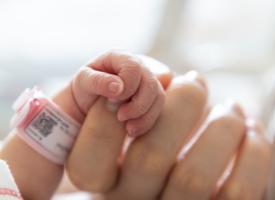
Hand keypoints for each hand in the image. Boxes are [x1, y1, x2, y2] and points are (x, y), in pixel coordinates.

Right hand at [66, 71, 271, 199]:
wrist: (190, 188)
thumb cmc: (153, 147)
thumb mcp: (130, 134)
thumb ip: (134, 108)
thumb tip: (165, 77)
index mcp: (105, 186)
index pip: (88, 159)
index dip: (106, 117)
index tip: (135, 86)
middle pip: (149, 158)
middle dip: (179, 105)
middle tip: (194, 80)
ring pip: (193, 176)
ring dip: (221, 125)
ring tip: (230, 107)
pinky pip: (237, 190)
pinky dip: (254, 150)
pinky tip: (250, 131)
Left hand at [71, 51, 170, 136]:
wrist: (88, 102)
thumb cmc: (85, 88)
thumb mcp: (83, 82)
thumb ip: (98, 81)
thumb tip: (118, 87)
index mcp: (119, 57)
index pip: (134, 68)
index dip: (127, 86)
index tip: (112, 100)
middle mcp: (137, 66)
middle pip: (151, 83)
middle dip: (138, 105)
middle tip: (120, 117)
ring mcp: (146, 81)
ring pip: (158, 97)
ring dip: (144, 116)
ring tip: (127, 128)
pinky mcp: (151, 97)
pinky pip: (158, 108)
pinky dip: (147, 121)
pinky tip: (132, 130)